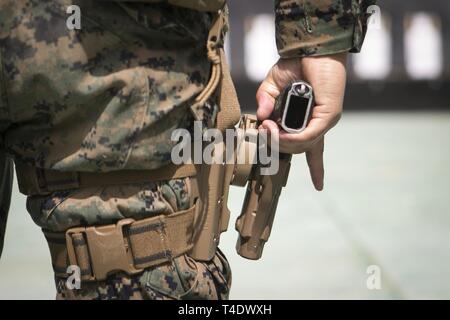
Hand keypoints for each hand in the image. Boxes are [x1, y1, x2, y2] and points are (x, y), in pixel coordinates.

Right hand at [256, 53, 347, 190]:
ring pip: (302, 146)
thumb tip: (262, 119)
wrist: (311, 46)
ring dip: (280, 141)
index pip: (314, 150)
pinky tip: (277, 131)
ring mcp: (325, 121)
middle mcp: (319, 125)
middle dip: (277, 147)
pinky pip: (309, 136)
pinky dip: (292, 138)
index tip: (319, 186)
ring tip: (267, 128)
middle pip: (299, 150)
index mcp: (308, 120)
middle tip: (264, 131)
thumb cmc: (296, 65)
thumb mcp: (273, 85)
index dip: (316, 169)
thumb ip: (266, 101)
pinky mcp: (329, 115)